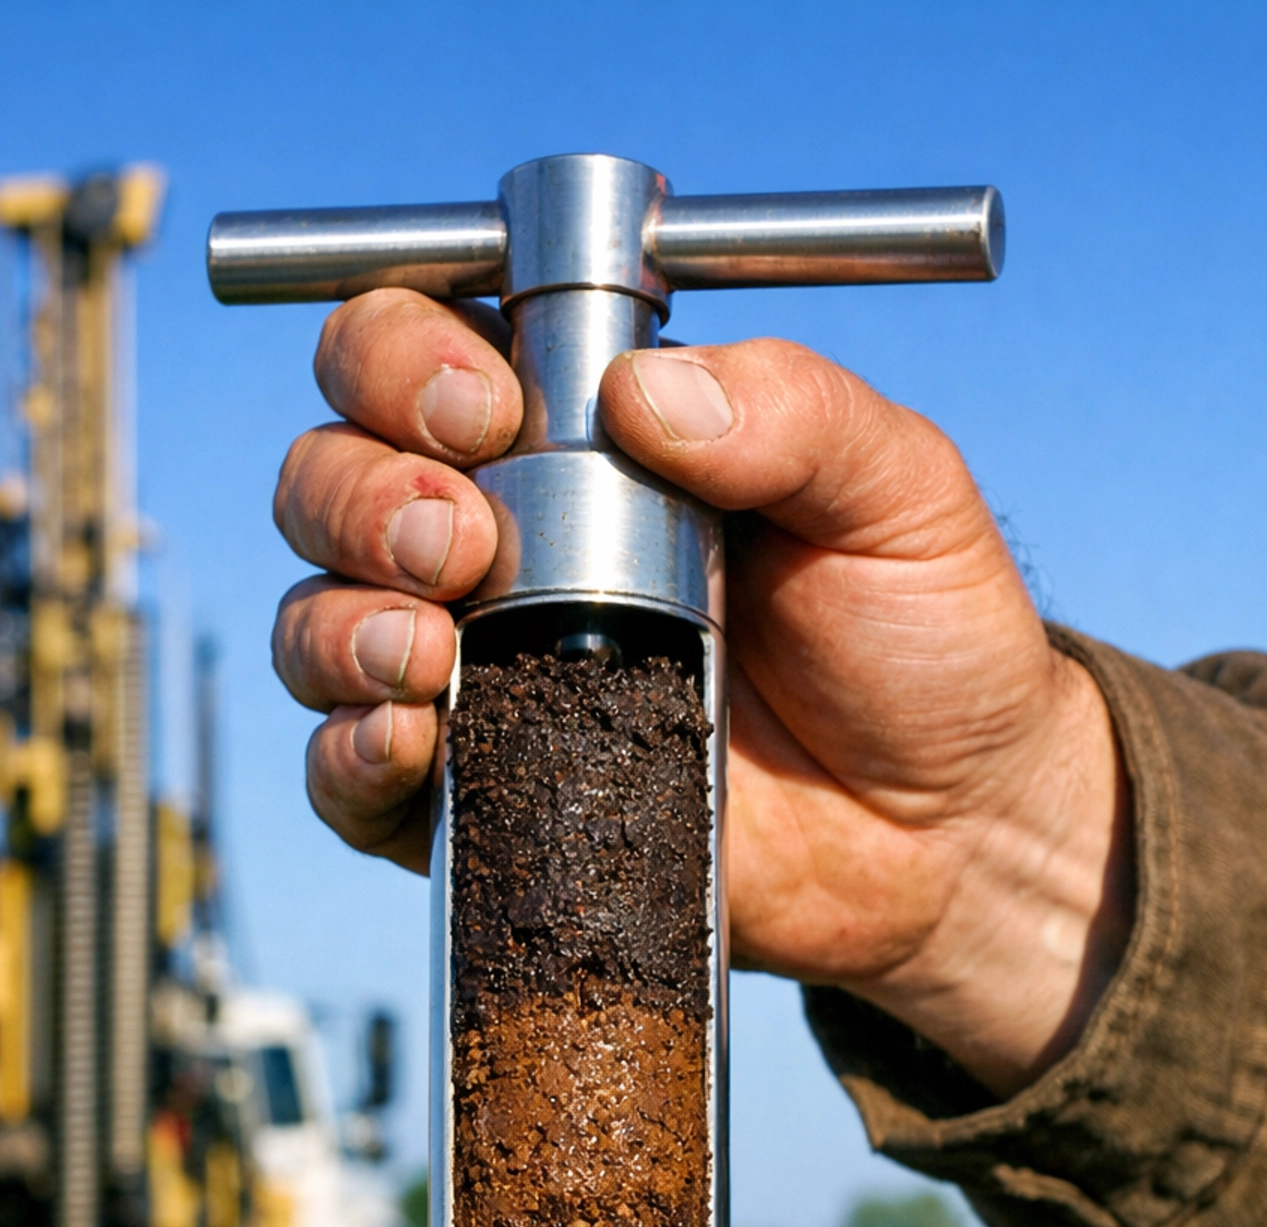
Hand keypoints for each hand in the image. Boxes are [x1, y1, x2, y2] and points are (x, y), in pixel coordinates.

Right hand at [271, 292, 1129, 1096]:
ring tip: (428, 652)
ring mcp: (482, 679)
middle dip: (363, 497)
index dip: (403, 361)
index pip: (418, 351)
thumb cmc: (924, 643)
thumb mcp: (898, 492)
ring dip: (340, 624)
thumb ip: (794, 414)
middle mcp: (502, 546)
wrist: (948, 834)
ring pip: (317, 622)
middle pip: (331, 480)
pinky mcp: (484, 802)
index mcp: (580, 439)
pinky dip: (346, 755)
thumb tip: (642, 391)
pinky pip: (350, 779)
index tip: (487, 414)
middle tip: (463, 542)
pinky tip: (407, 740)